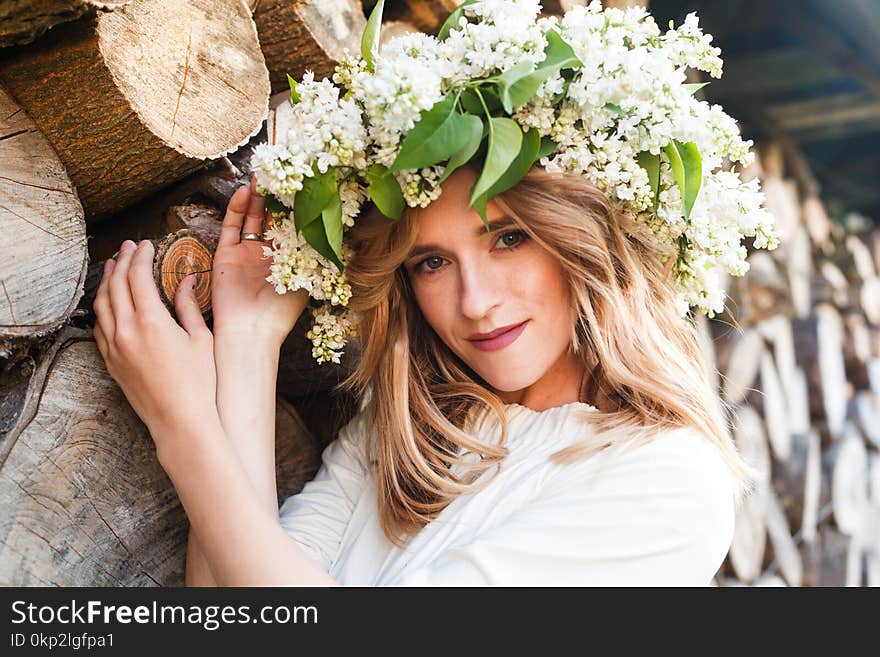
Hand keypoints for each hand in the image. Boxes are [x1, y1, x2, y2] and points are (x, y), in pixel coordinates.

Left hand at [93, 239, 218, 447]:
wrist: (180, 421)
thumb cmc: (199, 383)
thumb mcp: (202, 339)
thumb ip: (189, 306)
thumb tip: (186, 281)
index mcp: (151, 322)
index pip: (138, 276)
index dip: (142, 256)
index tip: (148, 245)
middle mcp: (127, 331)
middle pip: (116, 284)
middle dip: (122, 261)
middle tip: (130, 247)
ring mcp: (114, 347)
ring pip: (102, 304)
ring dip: (107, 281)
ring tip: (113, 266)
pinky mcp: (111, 362)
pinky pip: (99, 327)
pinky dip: (102, 307)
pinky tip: (109, 301)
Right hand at [211, 175, 308, 346]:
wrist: (252, 331)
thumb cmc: (283, 310)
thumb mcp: (307, 276)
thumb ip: (315, 250)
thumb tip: (334, 225)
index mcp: (289, 259)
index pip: (293, 225)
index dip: (297, 206)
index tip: (304, 184)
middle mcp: (267, 253)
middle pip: (271, 217)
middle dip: (276, 196)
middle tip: (282, 172)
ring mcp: (246, 252)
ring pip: (251, 217)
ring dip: (257, 197)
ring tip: (263, 176)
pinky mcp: (226, 254)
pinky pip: (231, 226)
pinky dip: (237, 209)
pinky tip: (244, 192)